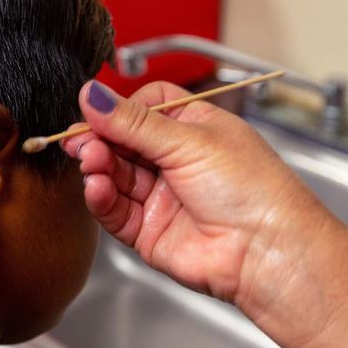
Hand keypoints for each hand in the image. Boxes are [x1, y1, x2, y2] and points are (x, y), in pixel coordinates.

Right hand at [62, 80, 332, 318]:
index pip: (144, 107)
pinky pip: (115, 211)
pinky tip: (97, 187)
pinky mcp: (148, 231)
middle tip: (81, 139)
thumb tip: (92, 95)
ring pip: (114, 175)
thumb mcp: (189, 140)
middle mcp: (176, 161)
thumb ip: (133, 122)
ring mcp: (161, 197)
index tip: (96, 109)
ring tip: (92, 161)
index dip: (119, 108)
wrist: (266, 251)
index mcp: (194, 128)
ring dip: (98, 166)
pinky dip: (101, 198)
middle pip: (122, 141)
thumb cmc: (253, 190)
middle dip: (100, 139)